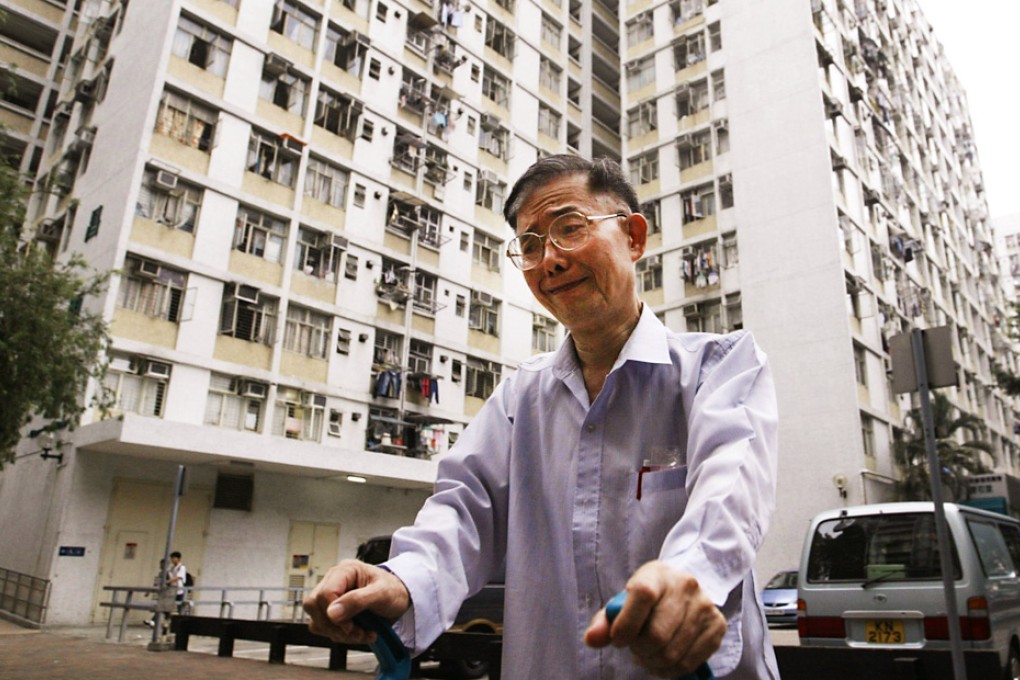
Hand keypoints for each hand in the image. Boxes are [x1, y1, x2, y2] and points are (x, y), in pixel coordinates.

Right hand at [303, 559, 410, 643]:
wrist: (400, 600)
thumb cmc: (394, 590)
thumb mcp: (382, 593)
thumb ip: (357, 600)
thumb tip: (332, 613)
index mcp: (344, 571)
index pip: (324, 593)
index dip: (334, 614)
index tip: (351, 626)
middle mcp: (334, 582)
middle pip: (314, 606)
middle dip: (335, 626)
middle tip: (356, 631)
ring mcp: (331, 597)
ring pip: (316, 620)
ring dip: (338, 634)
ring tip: (361, 633)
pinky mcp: (332, 612)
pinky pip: (323, 628)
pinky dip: (339, 636)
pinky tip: (357, 633)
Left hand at [583, 561, 725, 677]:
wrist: (683, 587)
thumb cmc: (648, 597)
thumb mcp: (625, 600)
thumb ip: (605, 620)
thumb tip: (592, 640)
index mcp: (657, 574)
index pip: (642, 595)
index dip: (626, 624)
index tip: (618, 640)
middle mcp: (685, 586)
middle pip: (657, 635)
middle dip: (639, 651)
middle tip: (635, 649)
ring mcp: (704, 606)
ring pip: (673, 654)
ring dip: (654, 663)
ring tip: (649, 654)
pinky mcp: (717, 625)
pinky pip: (690, 663)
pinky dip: (672, 670)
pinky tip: (664, 660)